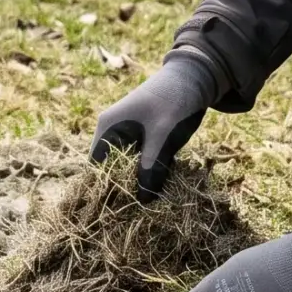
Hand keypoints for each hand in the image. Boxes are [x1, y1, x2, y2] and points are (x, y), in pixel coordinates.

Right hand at [89, 52, 217, 200]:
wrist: (195, 76)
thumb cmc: (172, 99)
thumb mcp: (162, 134)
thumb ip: (151, 166)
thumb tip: (143, 200)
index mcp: (109, 128)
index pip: (97, 167)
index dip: (105, 190)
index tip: (117, 212)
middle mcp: (114, 132)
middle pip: (111, 169)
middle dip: (123, 190)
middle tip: (135, 214)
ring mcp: (131, 135)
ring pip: (129, 167)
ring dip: (138, 183)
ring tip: (147, 207)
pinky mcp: (146, 139)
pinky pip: (143, 162)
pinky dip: (149, 174)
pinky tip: (159, 191)